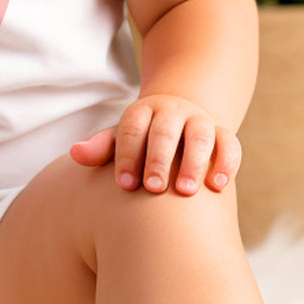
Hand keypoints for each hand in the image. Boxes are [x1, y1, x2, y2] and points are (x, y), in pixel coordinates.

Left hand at [70, 94, 238, 195]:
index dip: (128, 155)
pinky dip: (225, 162)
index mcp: (143, 112)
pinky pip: (229, 143)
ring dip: (194, 162)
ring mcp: (199, 121)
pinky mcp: (223, 133)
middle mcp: (172, 112)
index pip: (132, 129)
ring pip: (200, 136)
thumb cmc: (142, 139)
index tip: (124, 185)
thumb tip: (74, 154)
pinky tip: (217, 186)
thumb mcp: (121, 139)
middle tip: (154, 188)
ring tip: (186, 191)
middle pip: (165, 132)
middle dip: (159, 159)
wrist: (181, 118)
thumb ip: (101, 148)